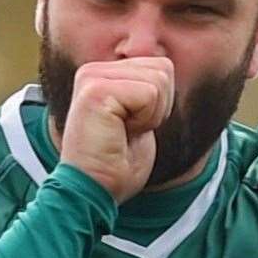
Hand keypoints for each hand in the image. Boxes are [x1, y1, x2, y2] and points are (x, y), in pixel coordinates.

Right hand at [58, 57, 174, 203]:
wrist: (93, 191)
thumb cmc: (116, 165)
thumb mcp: (140, 118)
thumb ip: (148, 89)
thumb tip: (165, 66)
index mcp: (103, 74)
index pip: (161, 66)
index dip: (160, 105)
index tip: (132, 128)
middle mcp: (93, 70)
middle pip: (163, 69)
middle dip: (159, 108)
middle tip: (129, 132)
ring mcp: (92, 78)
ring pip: (159, 80)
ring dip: (151, 115)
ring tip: (123, 133)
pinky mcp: (95, 90)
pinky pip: (149, 94)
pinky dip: (144, 120)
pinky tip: (119, 134)